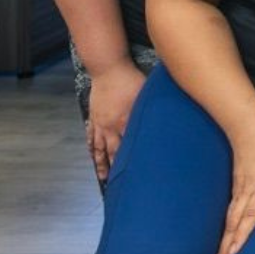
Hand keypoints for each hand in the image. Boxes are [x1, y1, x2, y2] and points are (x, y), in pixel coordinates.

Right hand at [85, 65, 145, 183]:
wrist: (108, 68)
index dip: (131, 162)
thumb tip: (164, 123)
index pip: (129, 147)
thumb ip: (152, 111)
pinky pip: (90, 136)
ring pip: (99, 148)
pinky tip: (92, 155)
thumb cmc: (130, 79)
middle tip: (117, 185)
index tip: (135, 177)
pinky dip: (91, 148)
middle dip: (115, 170)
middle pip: (113, 152)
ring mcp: (100, 122)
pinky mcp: (93, 117)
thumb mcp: (146, 95)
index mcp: (125, 121)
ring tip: (102, 177)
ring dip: (101, 163)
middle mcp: (111, 126)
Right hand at [216, 116, 254, 253]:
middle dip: (225, 248)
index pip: (253, 213)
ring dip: (222, 241)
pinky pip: (229, 211)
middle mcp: (248, 189)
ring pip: (229, 219)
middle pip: (235, 223)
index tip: (234, 252)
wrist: (247, 122)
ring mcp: (239, 188)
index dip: (244, 234)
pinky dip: (225, 228)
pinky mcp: (235, 185)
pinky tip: (222, 241)